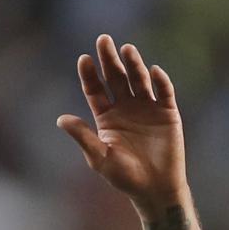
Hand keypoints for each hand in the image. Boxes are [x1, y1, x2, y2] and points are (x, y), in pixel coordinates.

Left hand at [57, 35, 185, 204]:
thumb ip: (83, 137)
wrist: (155, 189)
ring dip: (133, 64)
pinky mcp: (168, 113)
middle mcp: (125, 107)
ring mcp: (147, 108)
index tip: (84, 59)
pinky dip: (160, 81)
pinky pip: (164, 92)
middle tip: (103, 40)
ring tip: (127, 50)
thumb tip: (60, 119)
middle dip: (109, 59)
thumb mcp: (100, 157)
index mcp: (106, 116)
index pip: (95, 89)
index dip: (90, 74)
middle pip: (116, 77)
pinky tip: (153, 71)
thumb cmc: (125, 176)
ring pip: (139, 80)